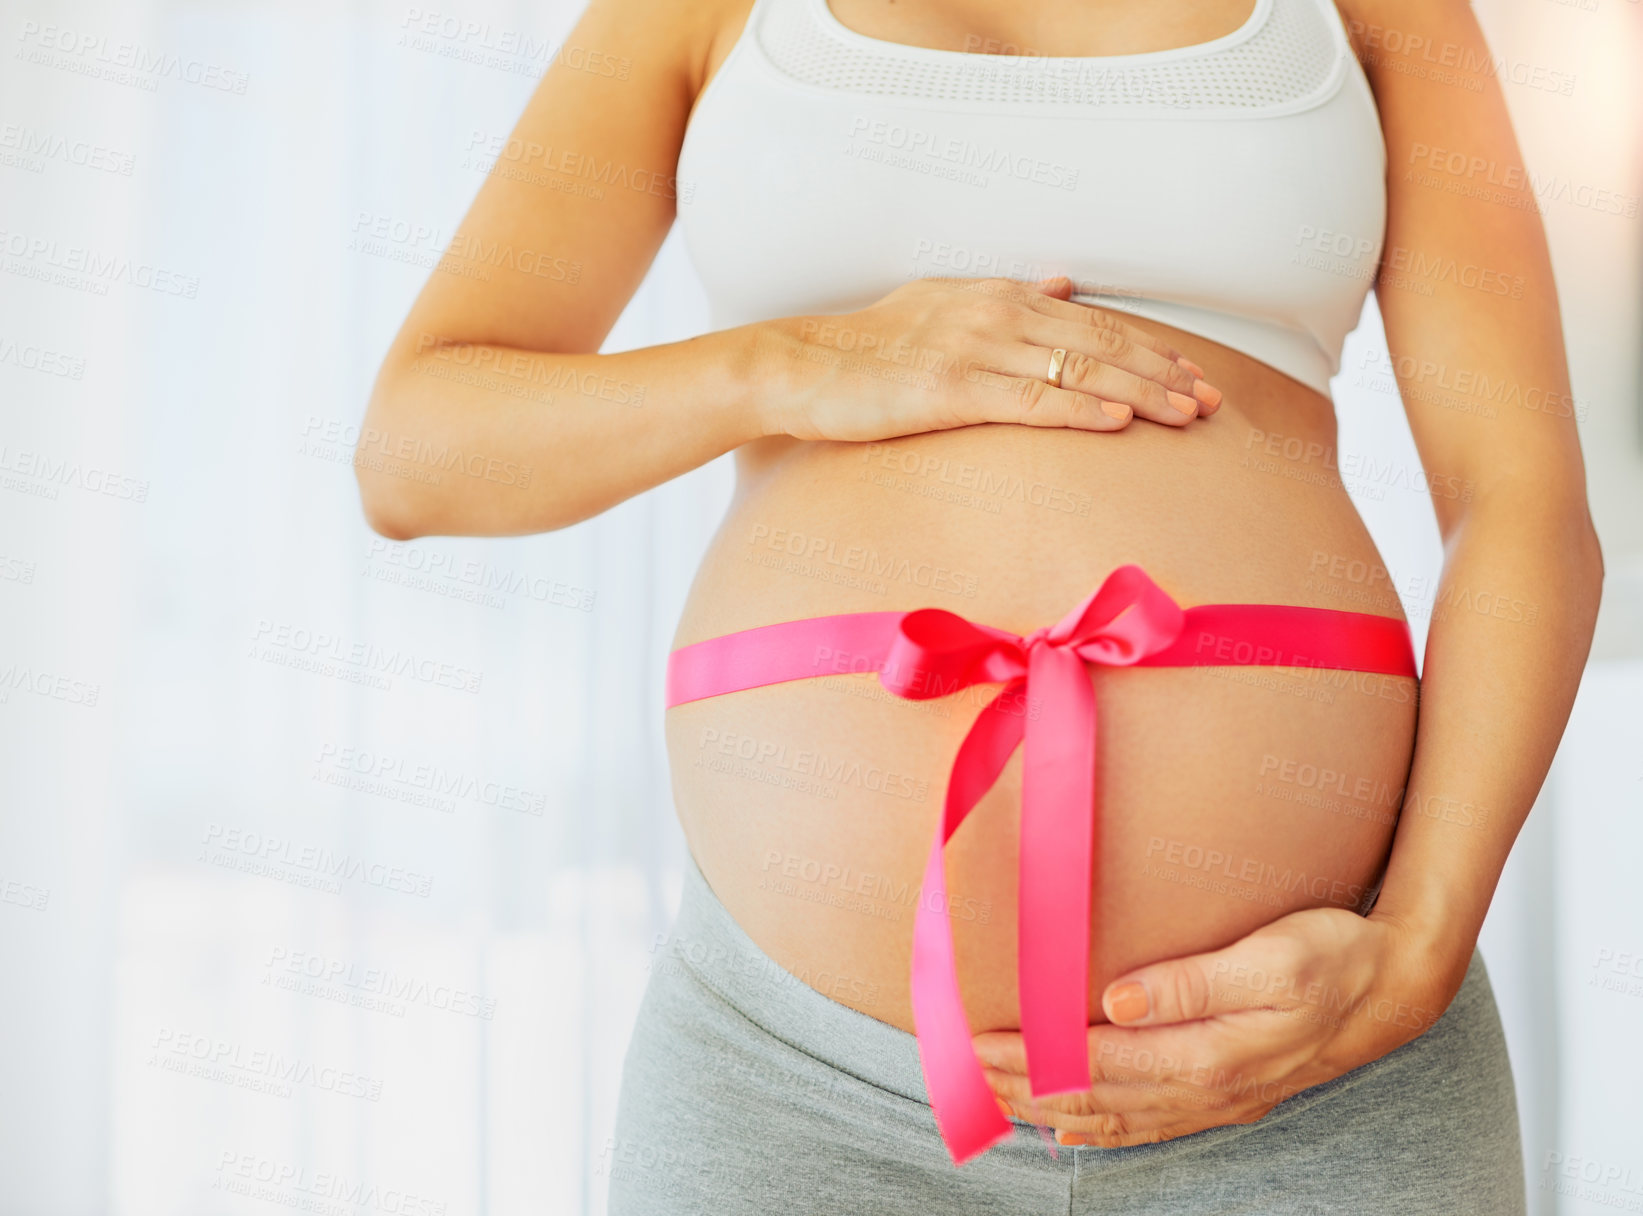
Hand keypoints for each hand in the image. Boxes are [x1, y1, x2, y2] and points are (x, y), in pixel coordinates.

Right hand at [752, 275, 1222, 442]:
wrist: (801, 365)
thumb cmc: (869, 346)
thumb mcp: (942, 304)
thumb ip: (1008, 297)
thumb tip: (1066, 285)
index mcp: (998, 296)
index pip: (1094, 322)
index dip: (1149, 349)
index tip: (1192, 374)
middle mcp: (996, 314)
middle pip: (1100, 344)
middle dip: (1163, 373)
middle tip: (1212, 402)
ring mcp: (975, 350)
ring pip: (1077, 371)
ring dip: (1140, 395)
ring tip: (1187, 416)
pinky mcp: (950, 390)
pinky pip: (1031, 401)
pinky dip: (1080, 411)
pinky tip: (1119, 424)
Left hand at [971, 905, 1466, 1147]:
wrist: (1396, 986)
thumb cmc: (1334, 955)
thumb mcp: (1269, 957)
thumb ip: (1191, 981)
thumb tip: (1116, 998)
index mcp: (1208, 1054)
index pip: (1095, 1062)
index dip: (1030, 1056)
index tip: (977, 1043)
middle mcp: (1207, 1087)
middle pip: (1095, 1098)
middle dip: (1024, 1088)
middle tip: (965, 1075)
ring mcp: (1219, 1098)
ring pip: (1117, 1118)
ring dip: (1052, 1112)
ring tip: (999, 1103)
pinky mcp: (1230, 1093)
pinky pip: (1151, 1125)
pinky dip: (1104, 1131)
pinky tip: (1073, 1134)